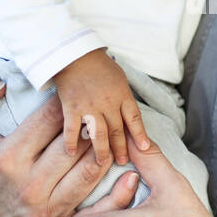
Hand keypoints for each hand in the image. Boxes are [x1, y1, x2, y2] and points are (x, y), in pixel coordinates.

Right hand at [0, 77, 134, 216]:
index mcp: (7, 159)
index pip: (50, 120)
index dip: (67, 101)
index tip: (77, 93)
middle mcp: (29, 186)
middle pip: (75, 144)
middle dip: (91, 121)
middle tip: (102, 108)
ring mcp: (50, 208)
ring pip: (91, 169)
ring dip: (107, 147)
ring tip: (113, 131)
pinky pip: (100, 207)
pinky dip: (120, 191)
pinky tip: (132, 171)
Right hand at [53, 48, 150, 163]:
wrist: (74, 54)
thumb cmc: (98, 65)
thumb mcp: (119, 78)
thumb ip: (124, 96)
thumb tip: (129, 114)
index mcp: (122, 94)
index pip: (134, 118)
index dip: (140, 134)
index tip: (145, 148)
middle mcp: (108, 103)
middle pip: (117, 131)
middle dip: (121, 148)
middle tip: (123, 161)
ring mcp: (89, 106)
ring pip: (99, 134)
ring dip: (101, 151)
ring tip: (102, 163)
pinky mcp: (71, 107)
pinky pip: (72, 129)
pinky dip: (71, 142)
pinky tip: (71, 153)